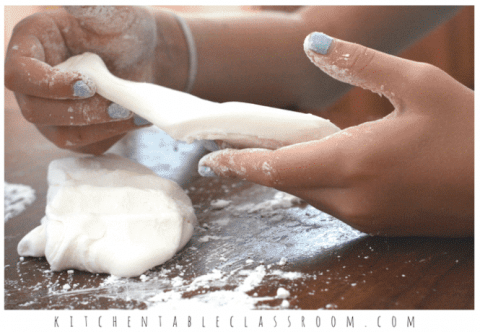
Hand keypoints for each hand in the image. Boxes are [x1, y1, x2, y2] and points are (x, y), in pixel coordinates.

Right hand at [4, 6, 187, 153]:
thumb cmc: (121, 29)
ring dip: (101, 126)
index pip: (18, 75)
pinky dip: (114, 134)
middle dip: (82, 111)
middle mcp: (34, 86)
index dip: (49, 86)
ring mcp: (52, 113)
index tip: (88, 84)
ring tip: (133, 113)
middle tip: (119, 104)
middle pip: (38, 111)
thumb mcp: (107, 13)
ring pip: (63, 134)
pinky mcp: (76, 133)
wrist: (142, 56)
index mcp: (29, 49)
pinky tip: (137, 119)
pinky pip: (89, 144)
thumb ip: (88, 8)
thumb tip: (73, 0)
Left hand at [199, 32, 473, 236]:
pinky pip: (327, 203)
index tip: (210, 159)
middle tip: (228, 151)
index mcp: (353, 162)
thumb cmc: (467, 131)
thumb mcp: (417, 84)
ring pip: (304, 194)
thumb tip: (313, 44)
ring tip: (259, 155)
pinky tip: (307, 166)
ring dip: (281, 175)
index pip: (276, 167)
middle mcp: (350, 198)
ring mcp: (362, 216)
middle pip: (284, 182)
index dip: (239, 163)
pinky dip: (308, 183)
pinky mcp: (374, 224)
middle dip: (253, 167)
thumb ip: (360, 63)